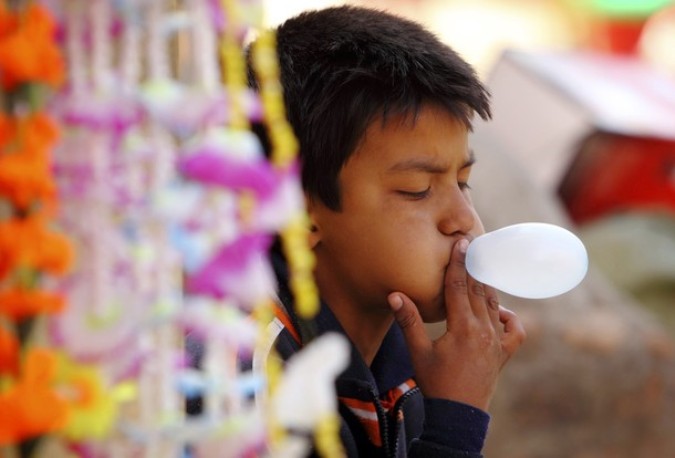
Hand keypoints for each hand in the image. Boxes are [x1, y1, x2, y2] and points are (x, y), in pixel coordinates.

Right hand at [387, 238, 525, 410]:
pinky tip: (499, 312)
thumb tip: (394, 295)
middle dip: (474, 267)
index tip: (461, 243)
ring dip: (487, 286)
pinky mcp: (504, 353)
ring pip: (494, 305)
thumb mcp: (418, 352)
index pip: (459, 287)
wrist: (458, 414)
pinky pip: (515, 330)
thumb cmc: (435, 383)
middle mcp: (484, 330)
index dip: (458, 264)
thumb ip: (408, 321)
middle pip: (479, 291)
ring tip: (481, 269)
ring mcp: (497, 342)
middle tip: (472, 246)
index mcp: (463, 327)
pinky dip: (509, 317)